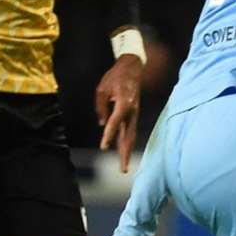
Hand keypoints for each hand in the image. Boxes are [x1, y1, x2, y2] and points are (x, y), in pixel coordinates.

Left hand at [95, 53, 142, 172]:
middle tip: (123, 169)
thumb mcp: (102, 89)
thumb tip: (102, 124)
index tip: (104, 147)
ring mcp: (135, 113)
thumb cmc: (116, 77)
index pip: (115, 122)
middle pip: (129, 135)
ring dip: (127, 150)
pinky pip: (131, 130)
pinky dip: (127, 141)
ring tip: (124, 165)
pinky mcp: (134, 113)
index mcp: (124, 103)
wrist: (132, 67)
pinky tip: (123, 150)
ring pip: (131, 135)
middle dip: (125, 152)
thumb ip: (101, 107)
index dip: (109, 135)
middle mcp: (132, 110)